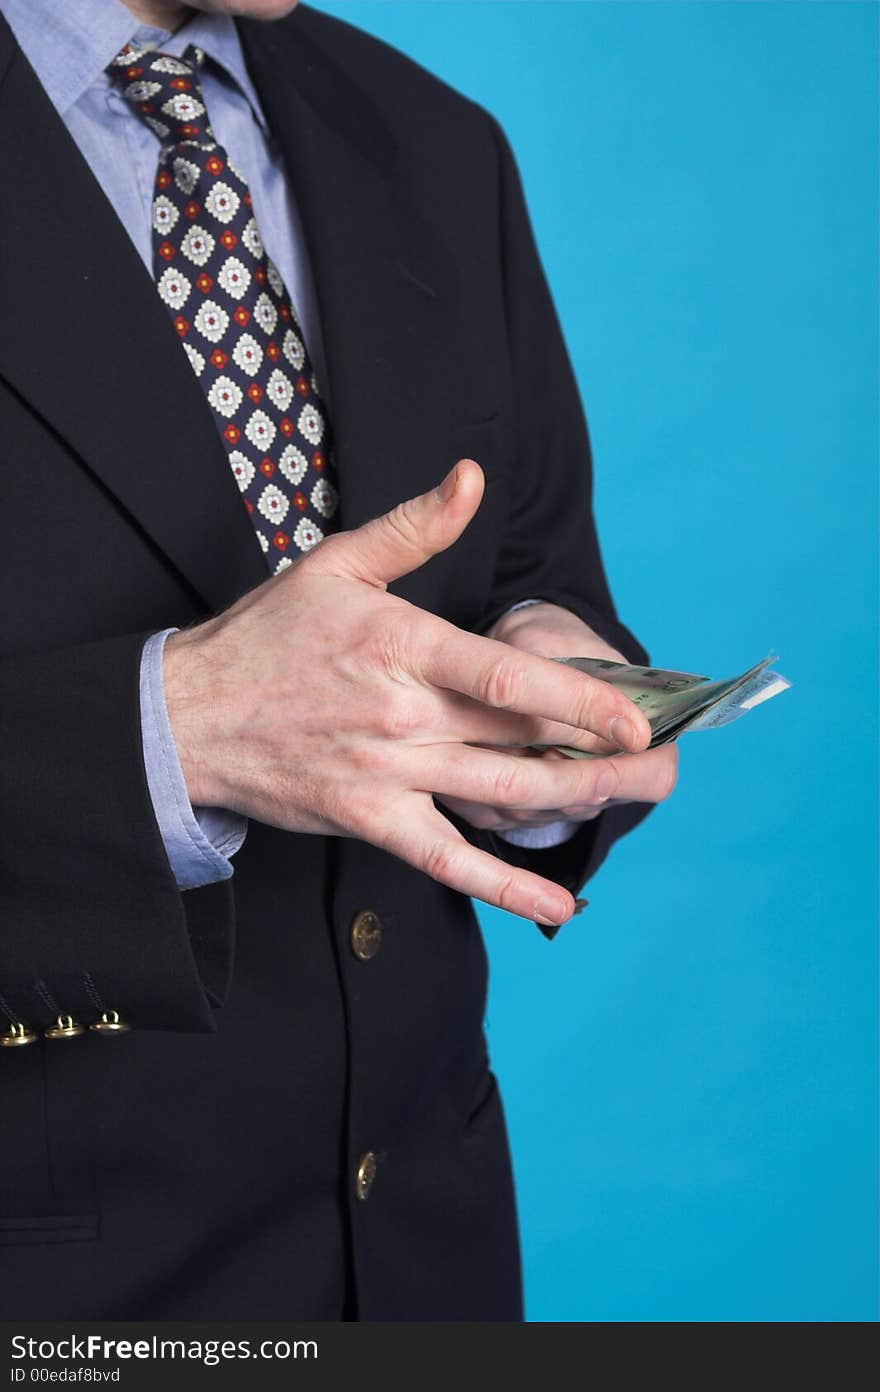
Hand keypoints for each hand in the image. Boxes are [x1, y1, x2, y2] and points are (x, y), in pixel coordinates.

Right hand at [164, 460, 653, 927]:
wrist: (188, 716)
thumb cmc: (266, 637)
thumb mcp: (335, 565)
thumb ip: (414, 526)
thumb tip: (471, 478)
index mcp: (402, 644)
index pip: (507, 674)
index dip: (582, 700)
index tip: (640, 717)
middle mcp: (402, 714)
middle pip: (519, 737)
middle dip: (599, 752)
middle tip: (660, 761)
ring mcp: (387, 773)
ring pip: (499, 794)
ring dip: (574, 802)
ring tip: (631, 801)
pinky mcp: (371, 819)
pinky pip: (447, 860)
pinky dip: (504, 884)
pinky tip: (556, 904)